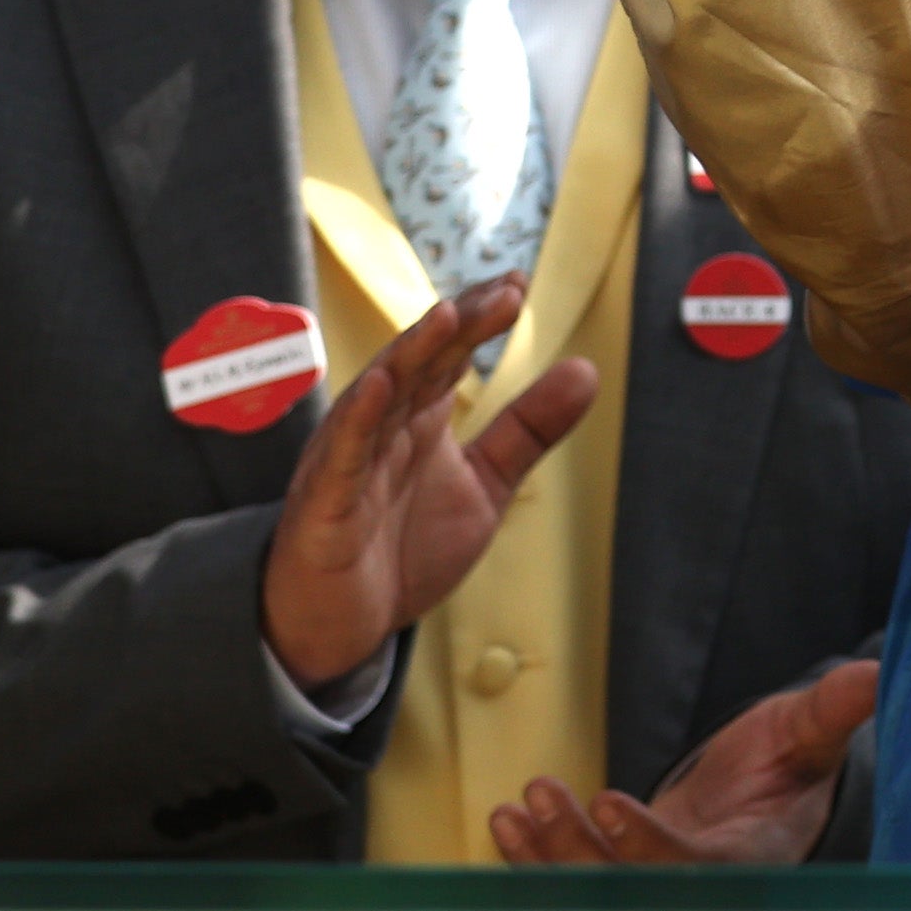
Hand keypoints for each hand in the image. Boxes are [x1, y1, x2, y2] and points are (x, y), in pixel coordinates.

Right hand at [256, 280, 599, 687]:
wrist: (341, 625)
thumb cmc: (403, 547)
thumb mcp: (485, 485)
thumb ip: (528, 430)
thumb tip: (586, 368)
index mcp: (417, 418)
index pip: (448, 354)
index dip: (480, 319)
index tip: (519, 285)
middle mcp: (381, 427)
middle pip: (419, 363)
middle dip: (459, 325)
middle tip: (506, 292)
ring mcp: (349, 461)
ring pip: (379, 395)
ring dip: (411, 353)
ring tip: (448, 315)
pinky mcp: (325, 504)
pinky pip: (341, 457)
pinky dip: (356, 420)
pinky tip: (377, 385)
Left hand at [489, 658, 879, 869]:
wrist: (761, 808)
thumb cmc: (789, 769)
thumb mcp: (809, 734)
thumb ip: (833, 711)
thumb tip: (876, 672)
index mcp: (750, 870)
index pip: (693, 875)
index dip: (646, 848)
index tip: (605, 801)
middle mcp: (699, 907)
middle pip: (628, 907)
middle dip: (574, 859)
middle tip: (540, 795)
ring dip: (542, 875)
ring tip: (515, 809)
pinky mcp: (620, 905)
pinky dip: (530, 884)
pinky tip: (507, 830)